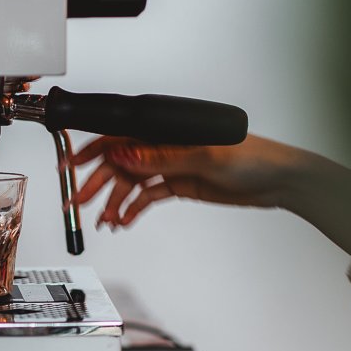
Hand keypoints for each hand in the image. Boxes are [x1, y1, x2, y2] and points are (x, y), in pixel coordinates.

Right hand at [70, 135, 314, 227]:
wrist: (279, 181)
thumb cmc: (253, 156)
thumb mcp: (205, 157)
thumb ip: (162, 158)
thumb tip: (124, 156)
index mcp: (168, 128)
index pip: (121, 135)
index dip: (92, 151)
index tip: (70, 164)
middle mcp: (165, 144)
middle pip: (121, 162)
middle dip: (97, 183)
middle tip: (78, 202)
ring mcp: (171, 164)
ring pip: (131, 182)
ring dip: (115, 201)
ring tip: (105, 221)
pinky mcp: (179, 183)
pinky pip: (148, 195)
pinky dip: (133, 208)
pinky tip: (124, 221)